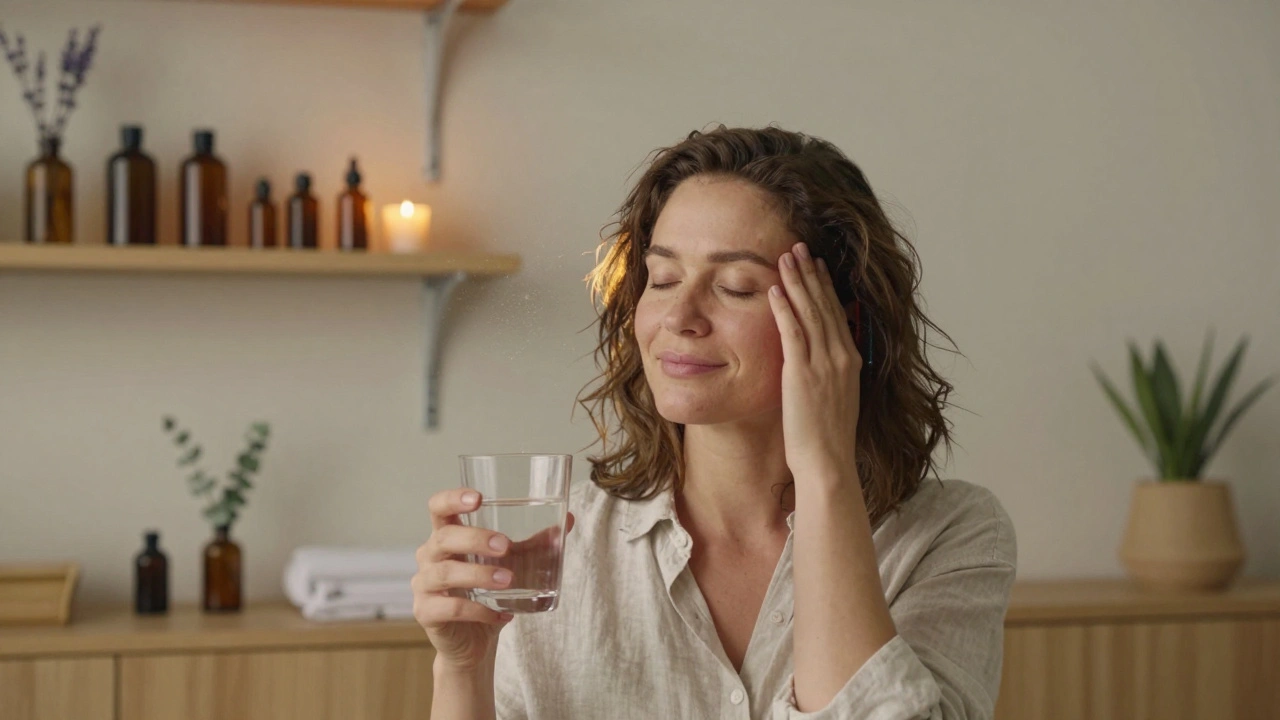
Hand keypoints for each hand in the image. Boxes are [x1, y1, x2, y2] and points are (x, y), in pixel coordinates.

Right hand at [413, 487, 574, 671]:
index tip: (478, 498)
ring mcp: (424, 585)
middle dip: (475, 539)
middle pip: (444, 538)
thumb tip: (568, 520)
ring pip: (445, 573)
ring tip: (508, 580)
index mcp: (446, 536)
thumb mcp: (512, 564)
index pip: (438, 508)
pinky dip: (478, 611)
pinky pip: (450, 608)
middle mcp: (429, 556)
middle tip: (505, 546)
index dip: (452, 499)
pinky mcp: (426, 613)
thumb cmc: (487, 593)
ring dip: (478, 574)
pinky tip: (501, 615)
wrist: (473, 642)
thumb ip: (535, 544)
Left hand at [767, 241, 862, 485]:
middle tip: (800, 247)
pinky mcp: (802, 373)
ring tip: (786, 256)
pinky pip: (792, 332)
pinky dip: (785, 307)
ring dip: (798, 281)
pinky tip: (775, 288)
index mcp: (850, 363)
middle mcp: (840, 358)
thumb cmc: (827, 440)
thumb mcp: (835, 399)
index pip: (838, 314)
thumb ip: (829, 375)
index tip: (818, 266)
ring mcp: (823, 364)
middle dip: (812, 274)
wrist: (827, 462)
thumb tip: (818, 363)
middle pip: (825, 306)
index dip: (826, 287)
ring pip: (810, 312)